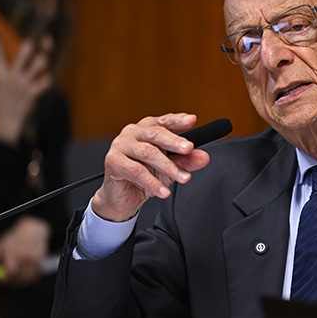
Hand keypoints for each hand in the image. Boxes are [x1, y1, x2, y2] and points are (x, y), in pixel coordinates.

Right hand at [0, 37, 53, 145]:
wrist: (6, 122)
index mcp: (0, 75)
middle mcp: (13, 77)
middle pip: (25, 52)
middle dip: (30, 43)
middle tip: (33, 40)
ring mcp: (25, 85)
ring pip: (40, 64)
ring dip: (42, 59)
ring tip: (42, 58)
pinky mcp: (34, 93)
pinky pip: (46, 81)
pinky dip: (47, 78)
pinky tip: (45, 78)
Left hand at [0, 215, 50, 287]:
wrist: (33, 231)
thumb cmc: (15, 238)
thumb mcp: (0, 244)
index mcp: (14, 252)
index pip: (12, 271)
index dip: (6, 279)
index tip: (2, 280)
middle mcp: (25, 256)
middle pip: (20, 277)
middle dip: (12, 283)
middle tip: (7, 282)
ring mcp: (35, 260)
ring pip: (27, 278)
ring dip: (20, 282)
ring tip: (15, 278)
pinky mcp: (40, 262)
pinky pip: (34, 277)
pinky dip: (28, 280)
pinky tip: (24, 276)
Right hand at [90, 113, 211, 221]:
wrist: (124, 197)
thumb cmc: (145, 176)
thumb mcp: (169, 169)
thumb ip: (185, 161)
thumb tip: (203, 157)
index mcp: (147, 128)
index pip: (164, 121)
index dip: (178, 120)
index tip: (192, 120)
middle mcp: (133, 132)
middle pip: (156, 134)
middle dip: (175, 142)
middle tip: (189, 148)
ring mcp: (120, 145)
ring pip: (148, 153)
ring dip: (168, 167)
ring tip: (183, 178)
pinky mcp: (113, 161)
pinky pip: (136, 171)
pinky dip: (153, 182)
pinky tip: (164, 191)